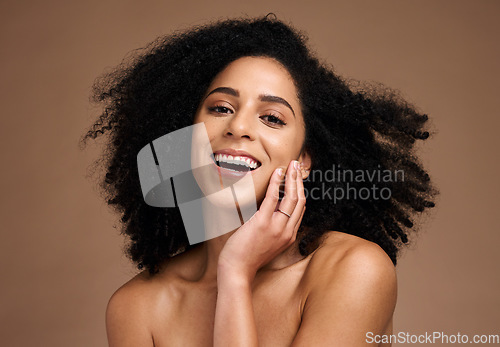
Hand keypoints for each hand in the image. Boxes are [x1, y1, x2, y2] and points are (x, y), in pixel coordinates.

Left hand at [218, 160, 305, 281]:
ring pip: (291, 198)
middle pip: (300, 201)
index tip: (298, 178)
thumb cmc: (247, 256)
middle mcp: (287, 231)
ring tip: (291, 165)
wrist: (237, 270)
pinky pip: (273, 198)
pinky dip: (276, 183)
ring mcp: (277, 227)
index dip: (301, 191)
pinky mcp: (263, 223)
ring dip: (292, 178)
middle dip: (299, 180)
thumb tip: (270, 211)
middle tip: (297, 166)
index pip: (300, 209)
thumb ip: (273, 228)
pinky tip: (278, 173)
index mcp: (289, 236)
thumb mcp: (267, 243)